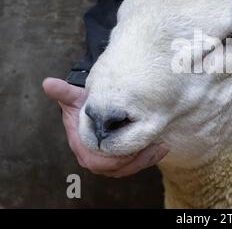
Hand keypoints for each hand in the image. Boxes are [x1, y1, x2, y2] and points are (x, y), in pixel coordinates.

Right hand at [42, 77, 167, 176]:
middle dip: (136, 159)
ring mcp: (108, 163)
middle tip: (154, 143)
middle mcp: (93, 159)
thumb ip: (64, 93)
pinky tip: (162, 145)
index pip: (100, 161)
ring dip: (147, 159)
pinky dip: (150, 157)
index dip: (117, 157)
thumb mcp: (75, 98)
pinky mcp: (121, 162)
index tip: (134, 144)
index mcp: (82, 147)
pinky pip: (136, 165)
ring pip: (129, 169)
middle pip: (117, 169)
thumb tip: (48, 83)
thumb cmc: (83, 104)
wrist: (92, 110)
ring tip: (161, 145)